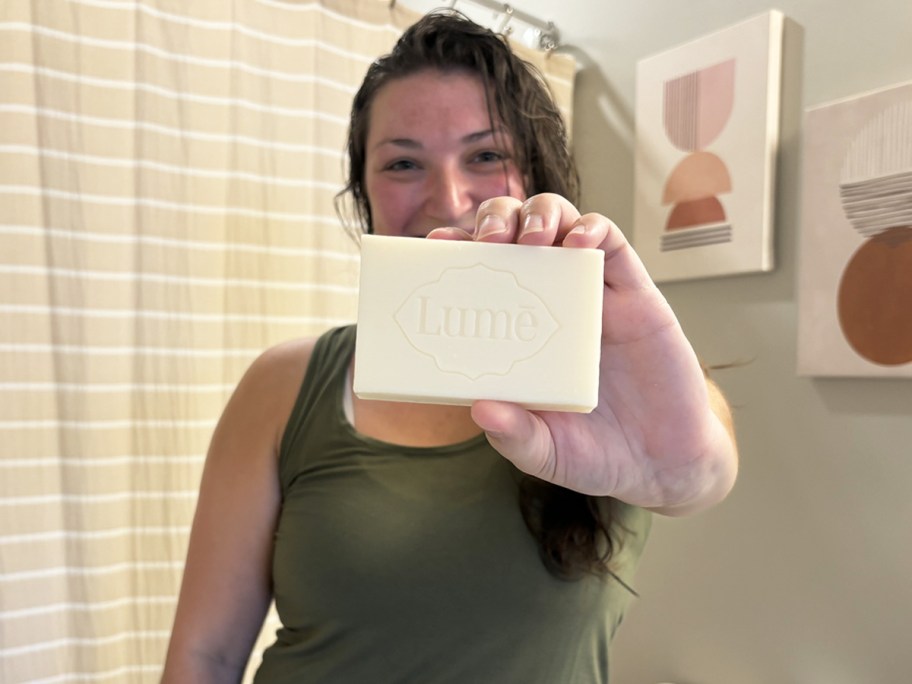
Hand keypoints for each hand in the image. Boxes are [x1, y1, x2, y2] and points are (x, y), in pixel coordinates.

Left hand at [427, 194, 737, 514]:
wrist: (663, 463)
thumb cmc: (594, 454)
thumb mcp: (545, 452)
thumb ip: (515, 435)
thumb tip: (480, 408)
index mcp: (516, 334)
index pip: (479, 276)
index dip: (458, 253)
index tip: (436, 246)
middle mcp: (547, 306)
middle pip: (515, 235)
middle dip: (495, 220)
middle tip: (487, 239)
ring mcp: (589, 296)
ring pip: (561, 224)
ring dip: (541, 214)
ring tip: (531, 236)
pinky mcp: (633, 294)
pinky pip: (613, 245)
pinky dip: (593, 229)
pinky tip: (579, 241)